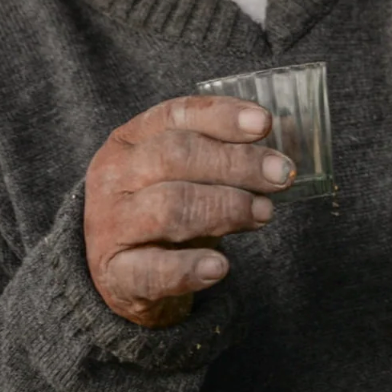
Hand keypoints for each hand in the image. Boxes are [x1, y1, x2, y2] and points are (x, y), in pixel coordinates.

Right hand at [83, 96, 295, 327]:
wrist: (121, 275)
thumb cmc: (162, 211)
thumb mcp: (183, 176)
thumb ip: (221, 160)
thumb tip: (277, 159)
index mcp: (130, 141)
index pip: (174, 116)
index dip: (222, 116)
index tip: (265, 123)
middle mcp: (114, 177)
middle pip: (174, 157)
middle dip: (236, 164)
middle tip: (281, 176)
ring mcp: (110, 225)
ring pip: (168, 208)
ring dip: (225, 209)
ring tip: (263, 214)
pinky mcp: (116, 275)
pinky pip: (152, 271)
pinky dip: (189, 268)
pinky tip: (219, 267)